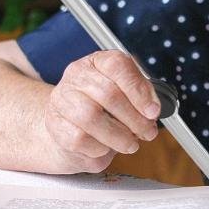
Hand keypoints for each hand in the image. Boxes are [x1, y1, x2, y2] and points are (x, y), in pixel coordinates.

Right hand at [43, 50, 161, 173]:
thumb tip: (152, 109)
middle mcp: (77, 75)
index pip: (118, 65)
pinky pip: (80, 139)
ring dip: (119, 136)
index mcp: (98, 61)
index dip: (139, 90)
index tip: (153, 111)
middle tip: (148, 132)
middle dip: (134, 119)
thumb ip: (141, 96)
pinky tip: (107, 147)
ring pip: (91, 117)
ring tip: (130, 143)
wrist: (69, 124)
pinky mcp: (55, 124)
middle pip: (108, 94)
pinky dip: (100, 147)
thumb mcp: (125, 94)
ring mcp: (63, 99)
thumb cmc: (103, 107)